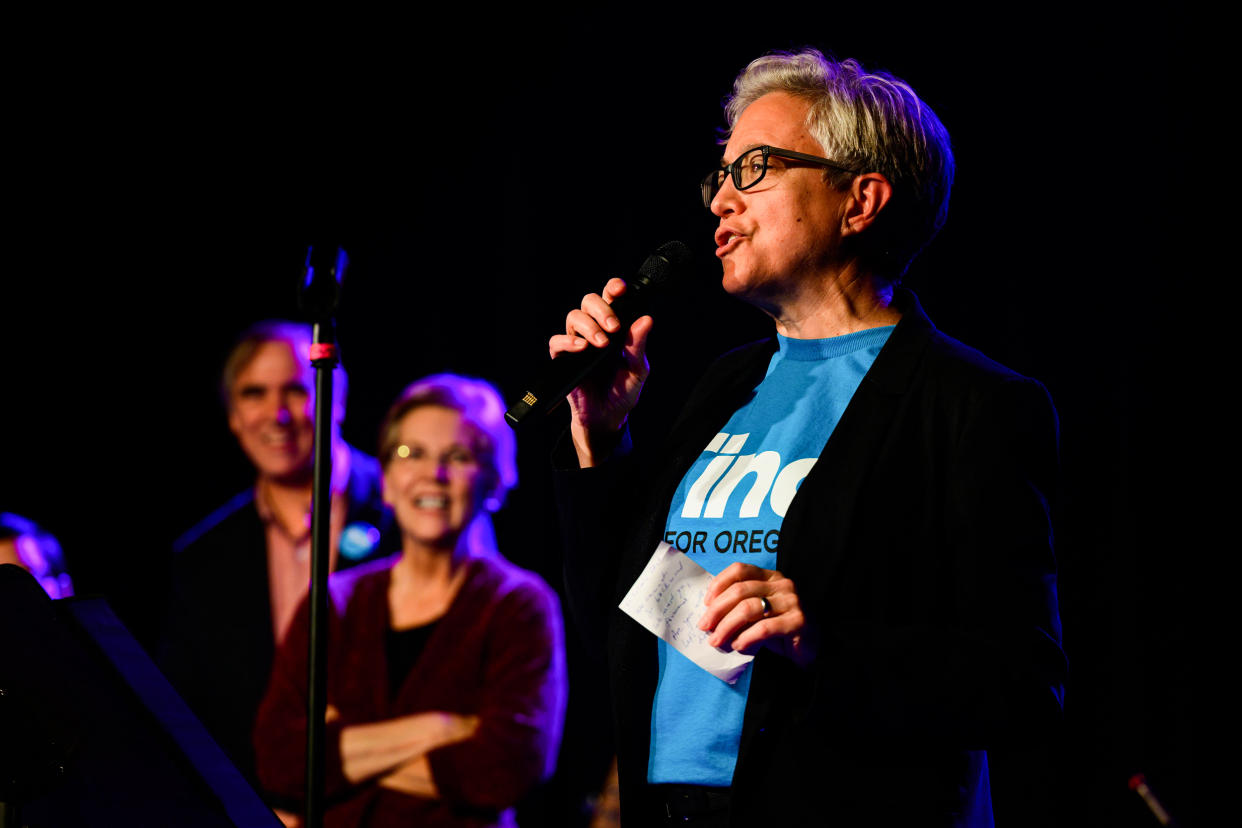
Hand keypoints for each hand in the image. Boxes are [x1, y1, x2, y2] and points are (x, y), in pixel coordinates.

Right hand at [548, 278, 652, 466]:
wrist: (607, 418)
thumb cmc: (623, 391)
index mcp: (614, 328)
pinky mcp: (562, 359)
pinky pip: (557, 342)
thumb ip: (639, 345)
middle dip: (602, 309)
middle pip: (589, 301)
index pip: (611, 299)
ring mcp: (577, 343)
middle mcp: (594, 330)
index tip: (619, 289)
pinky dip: (568, 342)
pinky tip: (583, 349)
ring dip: (588, 326)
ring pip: (574, 317)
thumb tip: (646, 319)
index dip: (613, 288)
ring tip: (601, 343)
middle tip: (614, 327)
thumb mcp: (637, 369)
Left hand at [698, 562, 814, 666]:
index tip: (705, 603)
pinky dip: (747, 637)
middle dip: (717, 610)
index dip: (719, 583)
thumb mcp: (757, 613)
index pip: (739, 570)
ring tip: (716, 640)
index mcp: (770, 577)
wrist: (811, 648)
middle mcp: (782, 585)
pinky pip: (764, 628)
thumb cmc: (779, 630)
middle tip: (704, 626)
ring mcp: (792, 601)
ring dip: (727, 626)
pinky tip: (738, 646)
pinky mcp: (798, 622)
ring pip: (748, 608)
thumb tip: (708, 616)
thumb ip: (739, 608)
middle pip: (740, 590)